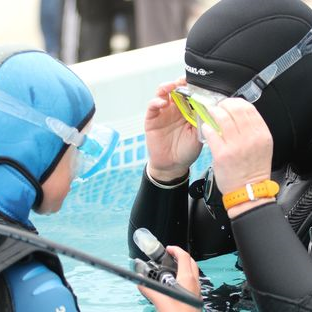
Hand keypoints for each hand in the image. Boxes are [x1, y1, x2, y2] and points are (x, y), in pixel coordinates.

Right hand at [138, 246, 200, 311]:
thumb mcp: (161, 302)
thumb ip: (149, 290)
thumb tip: (140, 282)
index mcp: (188, 280)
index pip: (184, 257)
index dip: (175, 250)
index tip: (167, 249)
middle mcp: (194, 284)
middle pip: (191, 262)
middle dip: (181, 256)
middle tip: (170, 256)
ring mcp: (196, 292)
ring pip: (193, 272)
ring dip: (184, 266)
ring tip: (172, 268)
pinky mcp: (194, 300)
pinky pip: (191, 283)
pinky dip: (184, 277)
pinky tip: (175, 285)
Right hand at [145, 78, 202, 180]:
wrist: (173, 165)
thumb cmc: (187, 150)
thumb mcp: (198, 133)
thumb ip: (201, 119)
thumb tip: (207, 104)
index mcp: (188, 111)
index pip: (190, 93)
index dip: (193, 86)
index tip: (199, 82)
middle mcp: (175, 109)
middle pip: (176, 89)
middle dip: (180, 82)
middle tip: (185, 80)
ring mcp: (163, 113)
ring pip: (162, 93)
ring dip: (166, 87)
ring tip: (172, 86)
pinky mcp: (152, 119)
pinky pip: (152, 106)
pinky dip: (156, 101)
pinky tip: (162, 102)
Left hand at [201, 98, 273, 215]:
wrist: (248, 190)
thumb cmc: (252, 169)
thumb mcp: (261, 146)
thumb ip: (252, 130)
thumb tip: (238, 114)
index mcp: (261, 134)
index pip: (248, 108)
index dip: (235, 102)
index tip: (228, 103)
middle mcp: (250, 137)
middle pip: (235, 109)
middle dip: (223, 104)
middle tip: (216, 106)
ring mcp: (235, 145)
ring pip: (222, 118)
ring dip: (213, 112)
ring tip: (209, 113)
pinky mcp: (222, 154)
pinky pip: (211, 133)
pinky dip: (207, 127)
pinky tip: (206, 128)